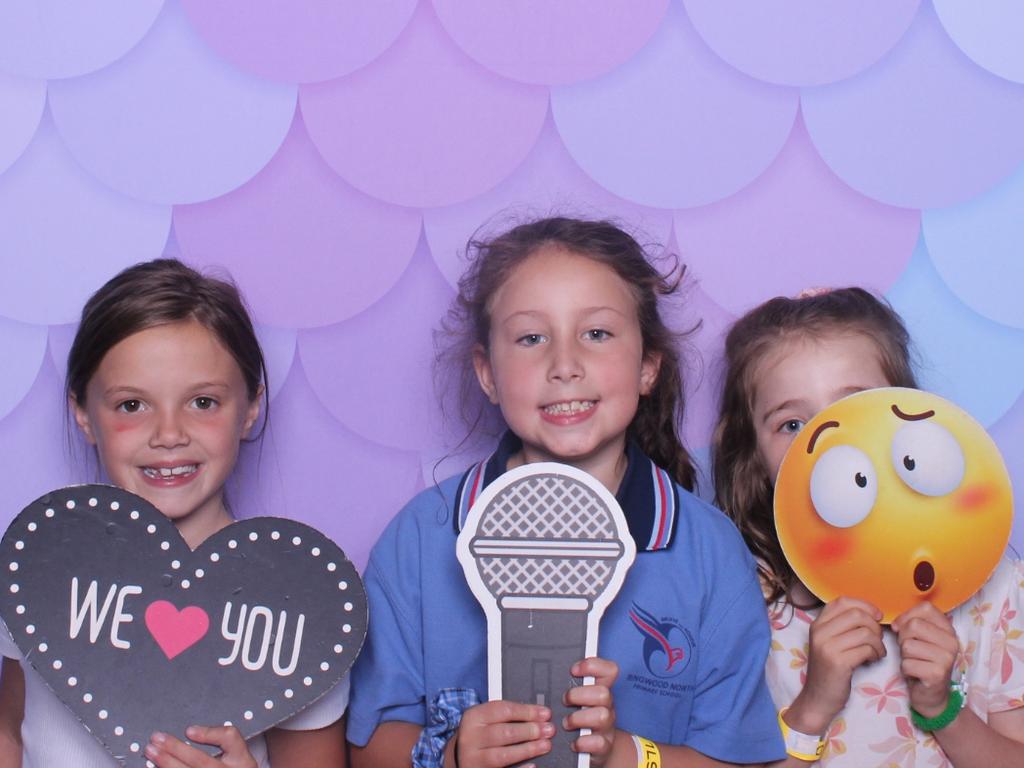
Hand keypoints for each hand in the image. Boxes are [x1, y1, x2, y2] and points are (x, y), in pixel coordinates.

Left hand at [145, 726, 256, 767]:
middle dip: (176, 749)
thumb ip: (221, 740)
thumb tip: (192, 731)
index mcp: (242, 762)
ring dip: (166, 763)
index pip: (230, 740)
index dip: (209, 734)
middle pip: (201, 761)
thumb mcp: (238, 756)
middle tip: (157, 739)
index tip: (189, 730)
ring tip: (151, 752)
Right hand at [454, 700, 553, 767]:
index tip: (545, 713)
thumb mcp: (486, 719)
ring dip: (528, 749)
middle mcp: (470, 738)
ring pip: (502, 755)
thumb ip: (508, 716)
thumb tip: (539, 715)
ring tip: (546, 745)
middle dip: (530, 731)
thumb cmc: (479, 734)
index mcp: (473, 717)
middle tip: (549, 730)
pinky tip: (533, 766)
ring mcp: (472, 759)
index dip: (527, 711)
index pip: (502, 710)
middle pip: (503, 732)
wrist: (459, 756)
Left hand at [563, 657, 617, 766]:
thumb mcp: (578, 698)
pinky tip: (574, 743)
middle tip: (565, 701)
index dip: (593, 666)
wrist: (594, 747)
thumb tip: (545, 672)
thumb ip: (568, 684)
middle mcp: (607, 706)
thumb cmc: (580, 717)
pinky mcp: (604, 746)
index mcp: (601, 689)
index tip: (573, 670)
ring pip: (602, 716)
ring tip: (566, 723)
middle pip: (604, 693)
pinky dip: (583, 742)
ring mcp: (607, 726)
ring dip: (578, 718)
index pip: (609, 670)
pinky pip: (599, 743)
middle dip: (579, 695)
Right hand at [788, 596, 884, 733]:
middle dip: (874, 626)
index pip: (843, 601)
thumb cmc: (830, 669)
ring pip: (865, 632)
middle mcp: (819, 632)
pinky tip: (873, 659)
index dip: (864, 605)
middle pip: (857, 615)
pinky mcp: (838, 662)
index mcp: (817, 624)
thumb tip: (873, 613)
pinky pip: (866, 649)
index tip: (876, 616)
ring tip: (876, 652)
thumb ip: (843, 626)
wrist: (818, 698)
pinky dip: (876, 653)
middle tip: (877, 640)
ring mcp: (827, 646)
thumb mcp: (830, 642)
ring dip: (878, 642)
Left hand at [892, 602, 958, 717]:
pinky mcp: (937, 674)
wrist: (932, 694)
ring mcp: (946, 659)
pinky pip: (907, 663)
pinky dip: (905, 669)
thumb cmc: (922, 661)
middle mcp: (952, 642)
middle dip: (903, 638)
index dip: (907, 615)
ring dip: (904, 655)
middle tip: (910, 650)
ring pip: (908, 645)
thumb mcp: (920, 638)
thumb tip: (896, 624)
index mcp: (948, 629)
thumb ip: (912, 623)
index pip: (926, 608)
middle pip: (914, 625)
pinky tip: (915, 673)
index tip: (902, 627)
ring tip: (914, 661)